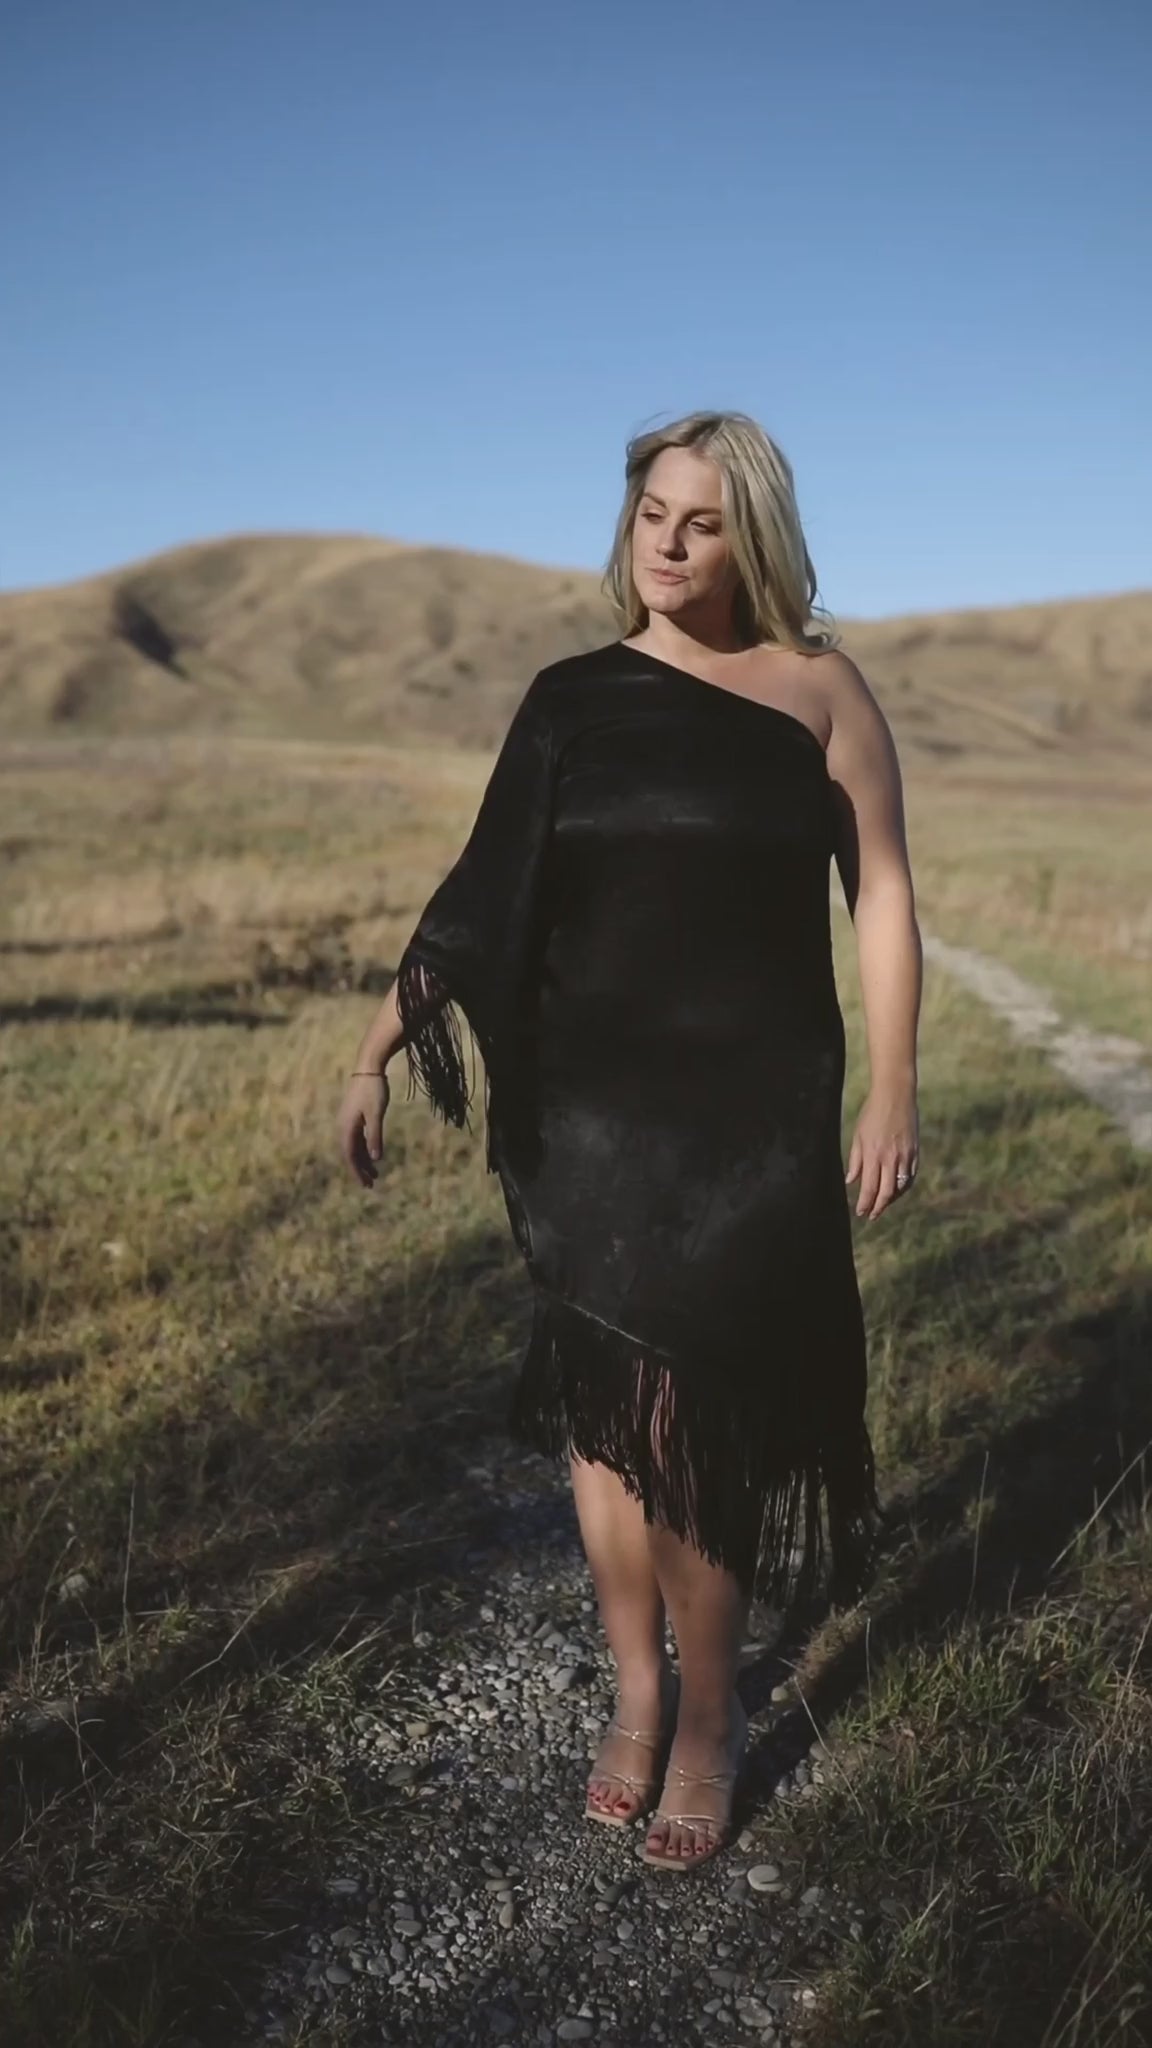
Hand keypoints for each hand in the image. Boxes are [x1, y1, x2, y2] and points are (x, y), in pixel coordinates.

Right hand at [339, 1070, 389, 1188]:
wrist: (368, 1067)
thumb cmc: (374, 1089)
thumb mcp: (376, 1114)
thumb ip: (375, 1136)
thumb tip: (375, 1159)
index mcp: (346, 1127)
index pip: (350, 1156)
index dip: (357, 1172)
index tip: (366, 1185)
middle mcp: (343, 1126)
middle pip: (350, 1154)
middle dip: (360, 1170)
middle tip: (371, 1185)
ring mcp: (347, 1121)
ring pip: (353, 1147)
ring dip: (363, 1161)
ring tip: (375, 1174)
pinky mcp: (353, 1116)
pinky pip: (356, 1138)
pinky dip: (364, 1149)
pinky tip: (372, 1156)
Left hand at [845, 1087, 918, 1220]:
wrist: (896, 1095)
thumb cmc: (872, 1113)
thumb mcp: (858, 1136)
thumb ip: (855, 1160)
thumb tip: (851, 1181)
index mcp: (873, 1154)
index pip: (869, 1188)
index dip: (865, 1203)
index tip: (860, 1212)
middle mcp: (890, 1158)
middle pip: (886, 1192)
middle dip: (878, 1207)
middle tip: (871, 1215)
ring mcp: (905, 1156)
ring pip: (900, 1187)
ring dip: (891, 1200)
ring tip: (882, 1205)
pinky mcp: (915, 1152)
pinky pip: (910, 1177)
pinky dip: (903, 1188)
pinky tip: (896, 1191)